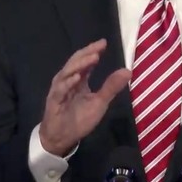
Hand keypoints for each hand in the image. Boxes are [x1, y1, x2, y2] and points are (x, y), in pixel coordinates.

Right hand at [39, 38, 131, 156]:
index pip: (85, 62)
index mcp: (79, 80)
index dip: (93, 51)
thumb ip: (111, 87)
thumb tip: (127, 71)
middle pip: (76, 62)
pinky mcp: (54, 101)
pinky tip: (77, 77)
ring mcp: (59, 90)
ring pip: (67, 72)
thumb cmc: (79, 119)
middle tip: (99, 46)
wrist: (62, 137)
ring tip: (93, 57)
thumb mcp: (100, 102)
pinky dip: (68, 83)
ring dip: (80, 64)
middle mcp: (67, 81)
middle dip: (87, 53)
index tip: (104, 43)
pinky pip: (60, 90)